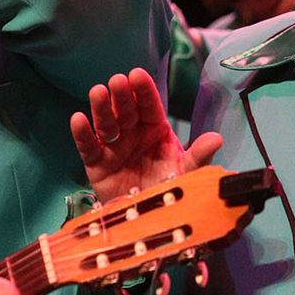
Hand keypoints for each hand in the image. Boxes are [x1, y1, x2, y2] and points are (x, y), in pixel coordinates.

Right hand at [69, 67, 221, 203]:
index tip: (137, 75)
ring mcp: (113, 147)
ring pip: (105, 124)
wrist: (149, 219)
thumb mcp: (186, 172)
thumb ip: (198, 155)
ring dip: (101, 108)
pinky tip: (78, 119)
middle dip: (121, 95)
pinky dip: (82, 134)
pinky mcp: (96, 164)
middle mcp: (132, 133)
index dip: (143, 91)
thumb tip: (217, 139)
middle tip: (117, 81)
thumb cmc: (168, 189)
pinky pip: (88, 147)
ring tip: (97, 92)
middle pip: (125, 110)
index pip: (149, 105)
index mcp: (155, 129)